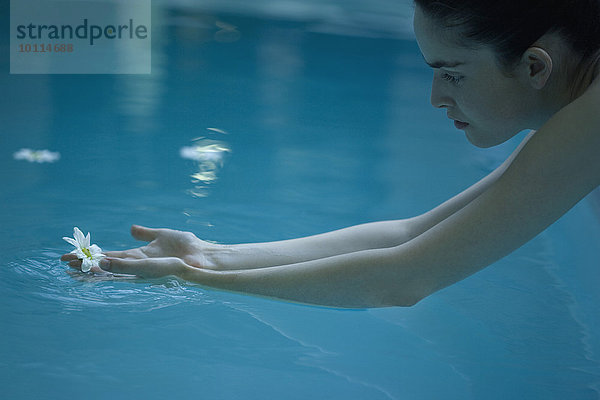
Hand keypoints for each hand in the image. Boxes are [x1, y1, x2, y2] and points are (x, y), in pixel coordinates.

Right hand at [61, 225, 218, 277]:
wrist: (202, 255)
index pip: (109, 255)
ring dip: (93, 268)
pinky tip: (99, 264)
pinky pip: (128, 269)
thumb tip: (131, 228)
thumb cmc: (187, 247)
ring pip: (112, 270)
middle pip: (105, 265)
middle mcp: (137, 264)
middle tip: (64, 263)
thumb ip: (145, 233)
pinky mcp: (151, 270)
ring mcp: (142, 269)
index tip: (73, 254)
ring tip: (73, 267)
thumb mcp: (162, 234)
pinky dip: (113, 267)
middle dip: (85, 265)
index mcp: (138, 255)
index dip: (91, 255)